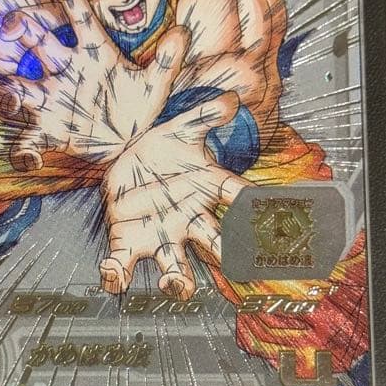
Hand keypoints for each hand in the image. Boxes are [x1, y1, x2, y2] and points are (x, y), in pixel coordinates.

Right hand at [0, 0, 189, 169]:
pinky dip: (25, 151)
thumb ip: (166, 61)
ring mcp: (52, 100)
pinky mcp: (47, 131)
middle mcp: (66, 71)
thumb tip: (183, 33)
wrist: (127, 144)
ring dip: (11, 90)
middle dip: (25, 30)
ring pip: (21, 89)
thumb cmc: (137, 107)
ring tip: (9, 94)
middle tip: (15, 21)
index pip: (80, 19)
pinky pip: (28, 140)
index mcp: (93, 53)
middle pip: (40, 44)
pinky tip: (30, 160)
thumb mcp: (155, 86)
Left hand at [99, 92, 249, 299]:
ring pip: (175, 268)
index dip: (258, 205)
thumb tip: (231, 101)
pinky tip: (113, 274)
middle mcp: (189, 222)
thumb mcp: (181, 129)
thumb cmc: (162, 149)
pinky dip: (118, 275)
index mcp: (206, 192)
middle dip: (223, 255)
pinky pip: (124, 265)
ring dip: (178, 282)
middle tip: (234, 262)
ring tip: (176, 284)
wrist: (126, 161)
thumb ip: (204, 117)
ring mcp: (160, 236)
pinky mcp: (127, 243)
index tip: (273, 213)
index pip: (238, 198)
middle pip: (213, 244)